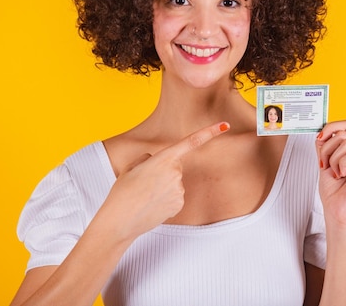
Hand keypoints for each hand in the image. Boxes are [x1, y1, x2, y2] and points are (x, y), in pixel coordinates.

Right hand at [101, 122, 229, 240]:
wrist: (120, 220)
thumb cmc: (123, 191)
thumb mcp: (132, 167)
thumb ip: (149, 159)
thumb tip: (159, 164)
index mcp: (163, 158)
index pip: (191, 142)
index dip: (210, 132)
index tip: (225, 125)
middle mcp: (176, 173)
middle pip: (175, 165)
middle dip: (163, 170)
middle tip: (144, 181)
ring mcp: (179, 190)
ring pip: (174, 182)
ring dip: (163, 186)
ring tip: (145, 195)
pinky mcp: (179, 204)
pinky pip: (174, 195)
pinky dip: (165, 198)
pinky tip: (152, 204)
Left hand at [315, 120, 345, 227]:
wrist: (336, 214)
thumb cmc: (333, 193)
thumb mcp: (325, 162)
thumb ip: (325, 146)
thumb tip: (322, 131)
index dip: (331, 127)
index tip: (319, 139)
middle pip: (344, 133)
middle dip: (327, 148)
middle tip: (325, 165)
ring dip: (333, 158)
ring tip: (335, 173)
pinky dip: (341, 164)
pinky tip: (342, 175)